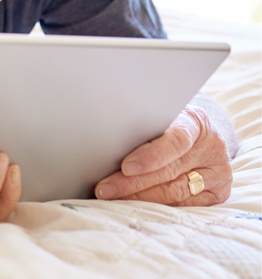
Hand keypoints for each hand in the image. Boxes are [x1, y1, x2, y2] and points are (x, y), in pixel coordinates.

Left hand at [95, 105, 232, 205]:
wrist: (197, 135)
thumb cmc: (168, 124)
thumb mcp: (159, 118)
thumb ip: (142, 128)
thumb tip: (106, 142)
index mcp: (196, 122)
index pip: (176, 140)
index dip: (151, 156)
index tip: (126, 167)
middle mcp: (212, 148)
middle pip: (169, 171)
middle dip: (132, 182)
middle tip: (105, 189)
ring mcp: (218, 172)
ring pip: (175, 191)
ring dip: (140, 197)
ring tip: (113, 198)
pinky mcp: (218, 193)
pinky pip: (184, 205)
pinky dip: (157, 206)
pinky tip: (135, 206)